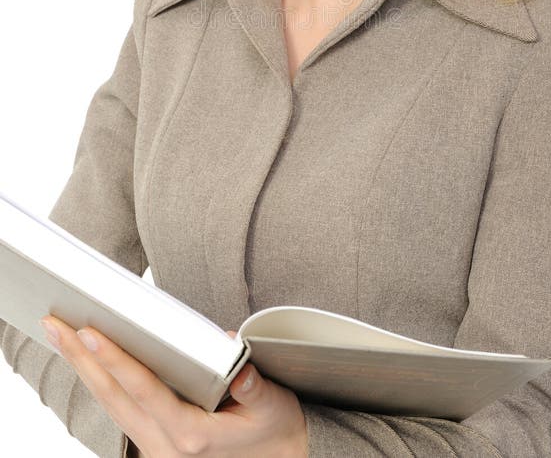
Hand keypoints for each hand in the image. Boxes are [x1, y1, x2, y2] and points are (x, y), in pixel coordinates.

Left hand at [40, 315, 307, 457]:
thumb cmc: (275, 432)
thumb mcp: (273, 405)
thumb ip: (252, 382)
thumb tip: (232, 346)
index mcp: (192, 436)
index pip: (145, 391)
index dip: (117, 360)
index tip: (92, 333)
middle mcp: (166, 447)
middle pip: (113, 397)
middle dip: (82, 359)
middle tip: (56, 325)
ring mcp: (156, 450)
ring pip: (110, 406)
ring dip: (84, 369)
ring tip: (62, 336)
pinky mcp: (154, 445)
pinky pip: (118, 413)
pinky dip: (100, 384)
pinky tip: (89, 362)